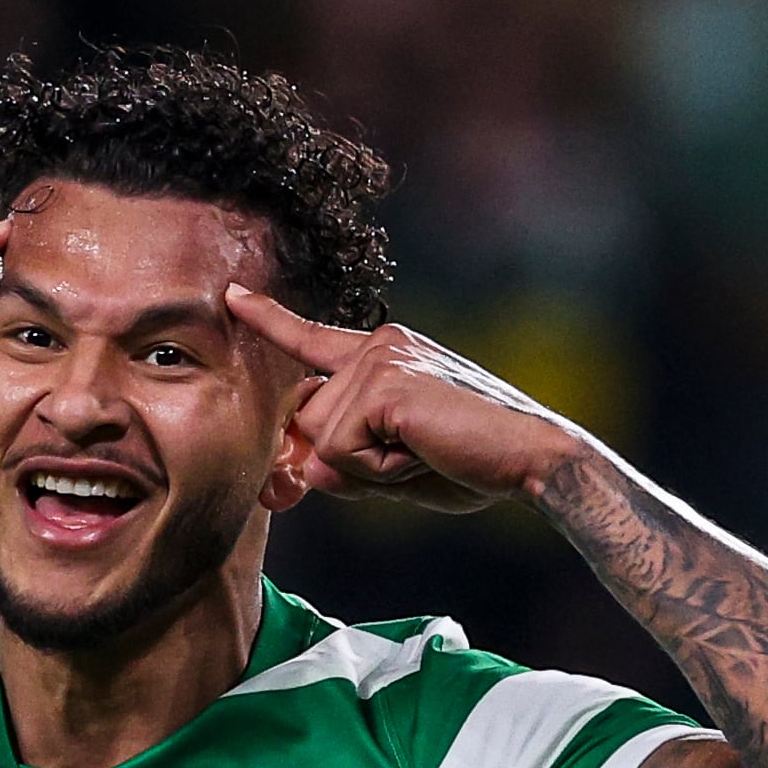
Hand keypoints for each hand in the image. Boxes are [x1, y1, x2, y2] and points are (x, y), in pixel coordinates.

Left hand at [226, 286, 583, 511]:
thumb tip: (306, 467)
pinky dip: (379, 470)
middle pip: (310, 421)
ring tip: (425, 451)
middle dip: (347, 460)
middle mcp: (379, 345)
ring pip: (321, 439)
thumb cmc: (476, 463)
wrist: (533, 457)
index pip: (313, 340)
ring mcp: (379, 359)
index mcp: (386, 354)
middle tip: (415, 458)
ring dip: (368, 468)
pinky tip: (422, 452)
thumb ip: (348, 465)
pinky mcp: (383, 383)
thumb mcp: (398, 468)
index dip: (270, 321)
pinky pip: (341, 450)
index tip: (234, 297)